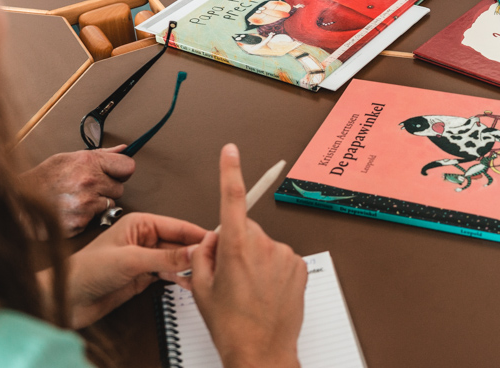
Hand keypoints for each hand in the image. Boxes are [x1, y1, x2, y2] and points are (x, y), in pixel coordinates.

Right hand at [20, 146, 135, 236]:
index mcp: (88, 162)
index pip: (128, 166)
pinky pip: (96, 219)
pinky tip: (72, 211)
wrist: (16, 202)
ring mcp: (86, 203)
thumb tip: (123, 149)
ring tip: (77, 199)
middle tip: (87, 188)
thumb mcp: (67, 158)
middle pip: (120, 188)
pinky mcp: (80, 222)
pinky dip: (87, 217)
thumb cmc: (41, 179)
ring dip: (98, 204)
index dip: (121, 170)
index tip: (115, 173)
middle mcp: (89, 182)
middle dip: (107, 189)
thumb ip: (100, 154)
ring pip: (110, 204)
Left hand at [49, 212, 206, 328]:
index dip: (198, 234)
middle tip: (215, 261)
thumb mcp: (130, 261)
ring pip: (177, 260)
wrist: (65, 300)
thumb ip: (165, 258)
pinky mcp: (143, 276)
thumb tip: (193, 252)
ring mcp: (144, 258)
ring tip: (205, 273)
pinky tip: (190, 282)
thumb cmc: (84, 271)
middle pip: (180, 244)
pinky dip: (180, 278)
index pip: (178, 226)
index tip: (217, 241)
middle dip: (196, 252)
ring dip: (189, 267)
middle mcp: (144, 238)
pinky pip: (169, 274)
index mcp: (140, 223)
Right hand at [192, 144, 305, 367]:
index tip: (231, 151)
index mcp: (235, 247)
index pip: (232, 198)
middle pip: (246, 229)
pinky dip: (271, 269)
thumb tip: (210, 239)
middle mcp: (263, 246)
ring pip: (263, 245)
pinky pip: (279, 257)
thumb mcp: (199, 288)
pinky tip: (265, 291)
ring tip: (248, 290)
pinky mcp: (299, 265)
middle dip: (236, 243)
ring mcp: (284, 255)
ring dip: (255, 259)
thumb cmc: (231, 325)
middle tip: (229, 275)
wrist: (262, 352)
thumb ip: (201, 254)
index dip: (230, 170)